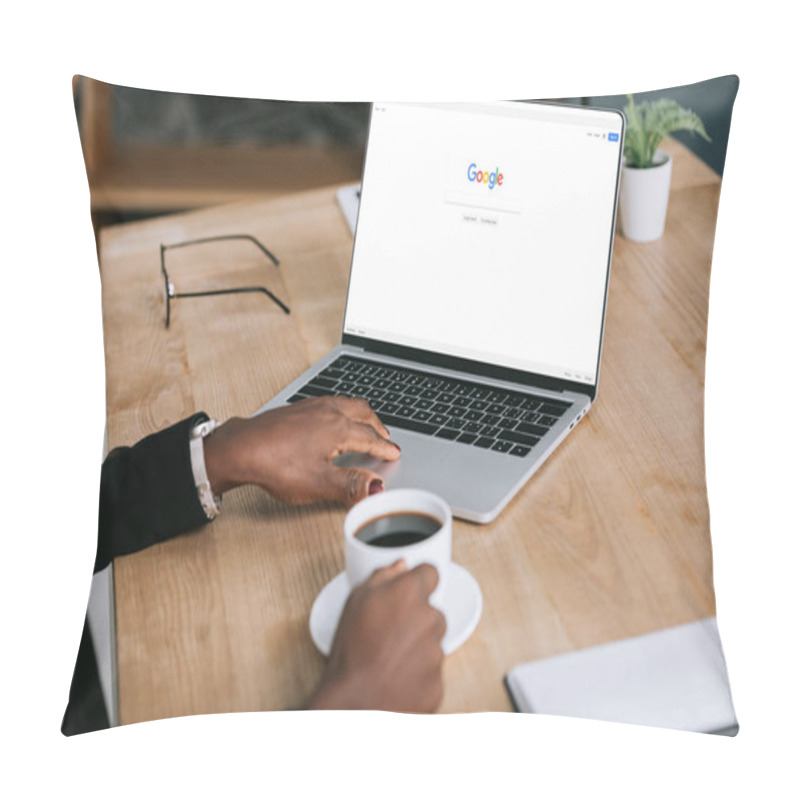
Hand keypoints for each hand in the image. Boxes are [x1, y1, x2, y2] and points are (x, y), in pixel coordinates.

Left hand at [203, 396, 400, 505]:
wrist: (240, 447)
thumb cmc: (274, 464)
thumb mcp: (317, 483)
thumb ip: (351, 485)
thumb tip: (377, 487)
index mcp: (338, 429)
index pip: (370, 437)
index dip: (385, 448)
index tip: (394, 453)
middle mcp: (328, 412)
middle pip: (363, 413)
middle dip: (378, 425)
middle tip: (385, 437)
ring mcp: (311, 407)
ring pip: (347, 403)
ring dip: (362, 414)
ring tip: (366, 423)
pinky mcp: (297, 407)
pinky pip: (331, 401)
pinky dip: (344, 409)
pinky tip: (334, 417)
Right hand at [308, 561, 445, 712]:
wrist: (352, 704)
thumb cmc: (350, 653)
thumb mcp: (355, 602)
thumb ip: (382, 577)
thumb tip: (400, 567)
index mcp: (409, 594)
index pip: (431, 573)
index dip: (419, 581)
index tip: (411, 590)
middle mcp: (429, 619)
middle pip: (432, 611)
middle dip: (416, 619)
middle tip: (390, 633)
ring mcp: (436, 652)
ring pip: (433, 642)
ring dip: (417, 647)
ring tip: (388, 659)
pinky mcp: (438, 682)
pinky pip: (432, 672)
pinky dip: (418, 675)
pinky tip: (395, 677)